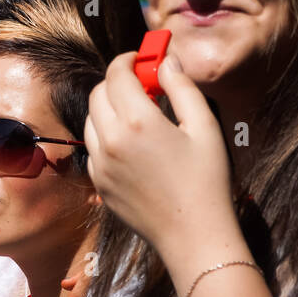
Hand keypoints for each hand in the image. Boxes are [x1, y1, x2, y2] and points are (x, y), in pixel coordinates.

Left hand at [84, 52, 236, 266]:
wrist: (194, 237)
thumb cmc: (206, 182)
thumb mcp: (204, 127)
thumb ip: (182, 87)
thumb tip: (166, 62)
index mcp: (138, 121)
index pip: (118, 73)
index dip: (129, 60)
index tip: (142, 60)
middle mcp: (111, 140)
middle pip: (98, 93)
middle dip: (116, 82)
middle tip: (141, 86)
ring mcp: (101, 165)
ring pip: (90, 120)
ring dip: (108, 109)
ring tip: (137, 116)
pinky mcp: (100, 184)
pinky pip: (93, 148)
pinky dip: (106, 137)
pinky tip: (132, 145)